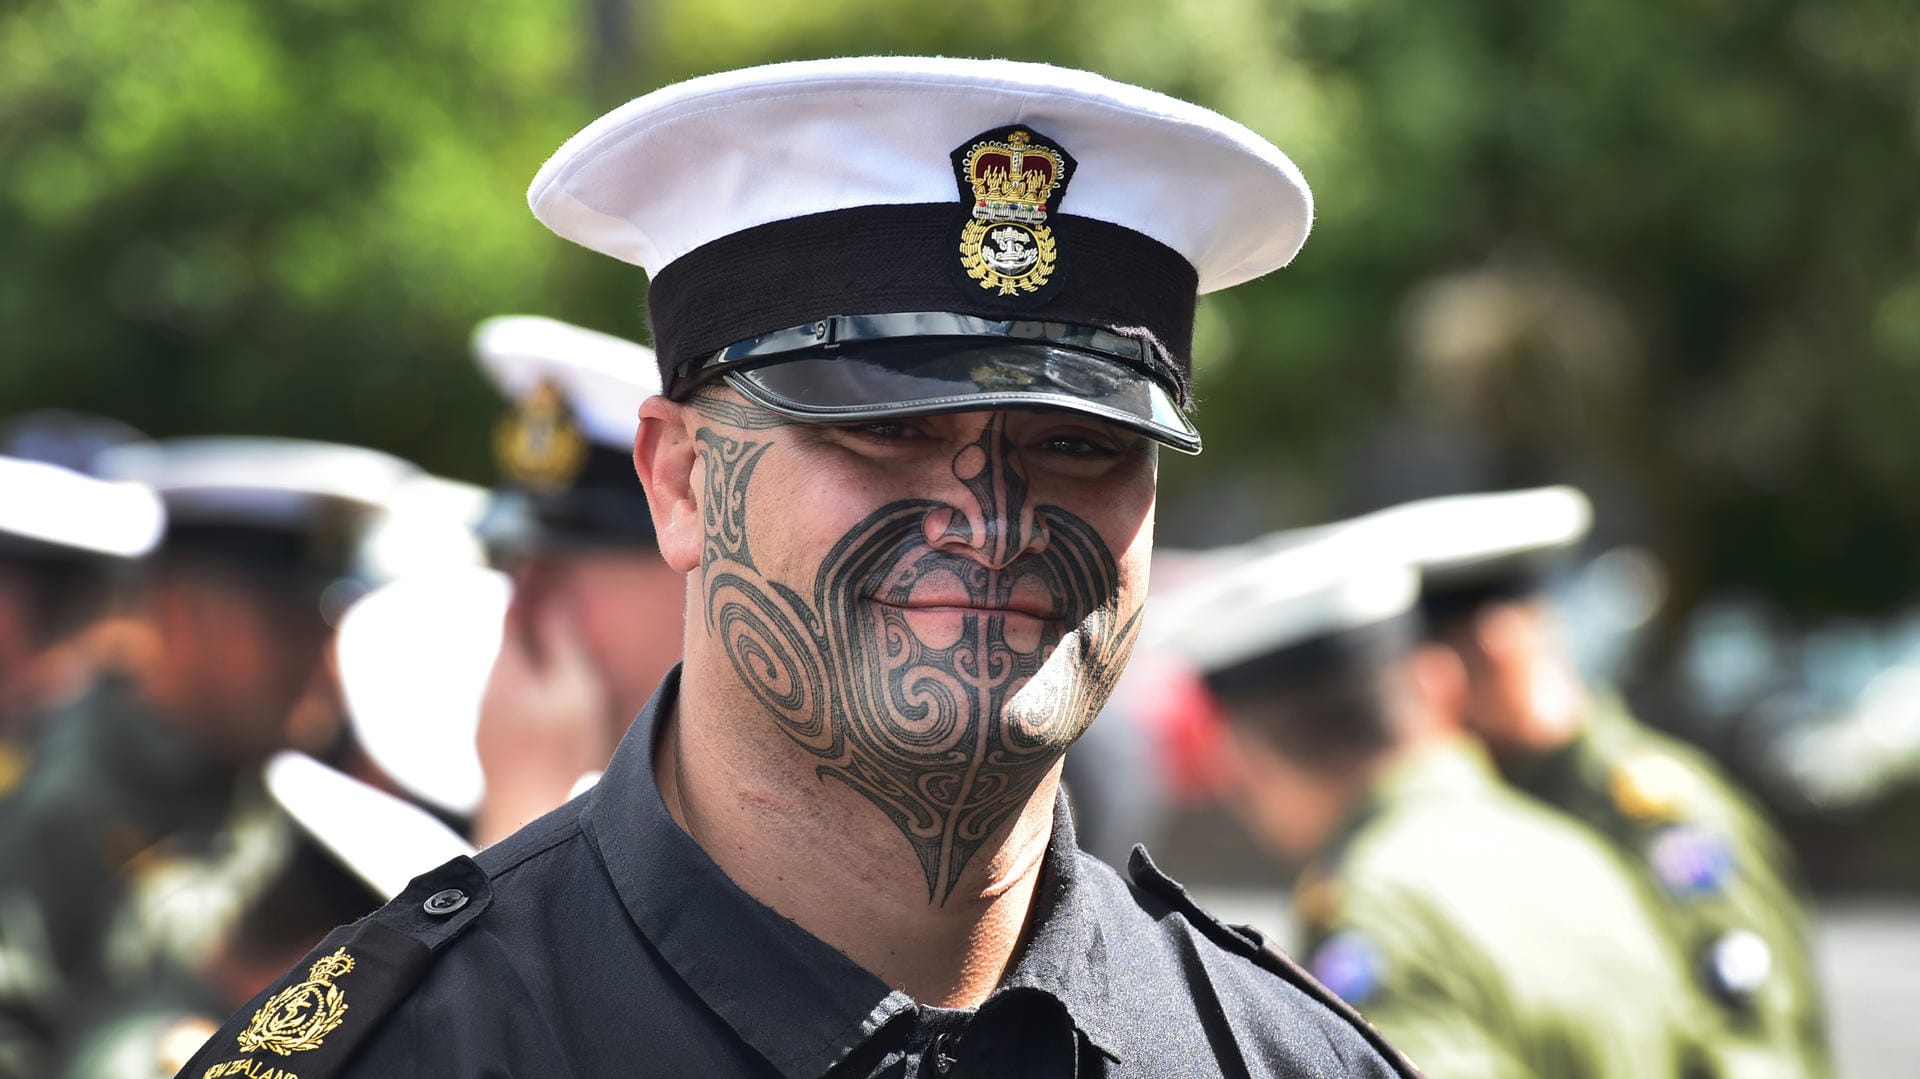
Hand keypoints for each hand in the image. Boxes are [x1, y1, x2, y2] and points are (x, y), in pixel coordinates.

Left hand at [473, 589, 609, 844]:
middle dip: (530, 615)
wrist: (533, 822)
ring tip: (557, 633)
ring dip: (531, 650)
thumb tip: (554, 601)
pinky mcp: (497, 748)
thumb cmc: (562, 757)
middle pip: (510, 641)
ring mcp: (488, 724)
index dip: (528, 582)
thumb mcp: (575, 691)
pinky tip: (552, 689)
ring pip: (511, 672)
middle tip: (555, 589)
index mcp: (504, 672)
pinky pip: (514, 697)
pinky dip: (530, 680)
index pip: (512, 610)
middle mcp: (487, 694)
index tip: (541, 556)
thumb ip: (562, 644)